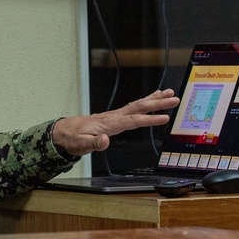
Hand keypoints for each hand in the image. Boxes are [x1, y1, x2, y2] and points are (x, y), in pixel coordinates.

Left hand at [51, 88, 179, 156]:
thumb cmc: (72, 139)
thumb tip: (105, 140)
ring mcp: (115, 115)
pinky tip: (153, 99)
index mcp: (109, 123)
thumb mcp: (81, 145)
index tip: (165, 118)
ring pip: (138, 104)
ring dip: (154, 99)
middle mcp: (114, 116)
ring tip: (169, 93)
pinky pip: (133, 107)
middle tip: (175, 98)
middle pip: (140, 107)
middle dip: (158, 103)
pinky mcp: (115, 116)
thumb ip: (94, 143)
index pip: (133, 120)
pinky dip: (145, 102)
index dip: (150, 119)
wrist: (63, 132)